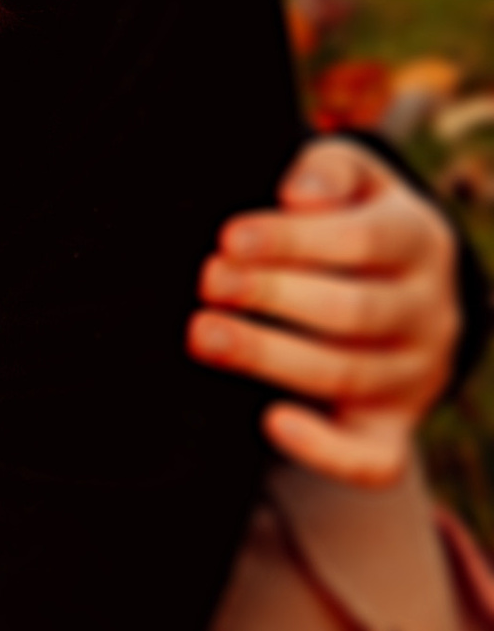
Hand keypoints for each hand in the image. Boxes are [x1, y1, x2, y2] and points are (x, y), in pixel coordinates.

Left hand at [190, 132, 465, 483]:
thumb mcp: (358, 179)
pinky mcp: (392, 428)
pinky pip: (375, 460)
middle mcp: (428, 313)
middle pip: (353, 312)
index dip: (293, 241)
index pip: (364, 240)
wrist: (410, 290)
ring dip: (270, 357)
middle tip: (208, 283)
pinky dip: (326, 451)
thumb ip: (330, 170)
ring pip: (347, 376)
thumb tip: (296, 194)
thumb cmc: (358, 219)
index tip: (228, 239)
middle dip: (273, 297)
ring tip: (202, 334)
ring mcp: (415, 376)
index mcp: (419, 241)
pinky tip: (272, 423)